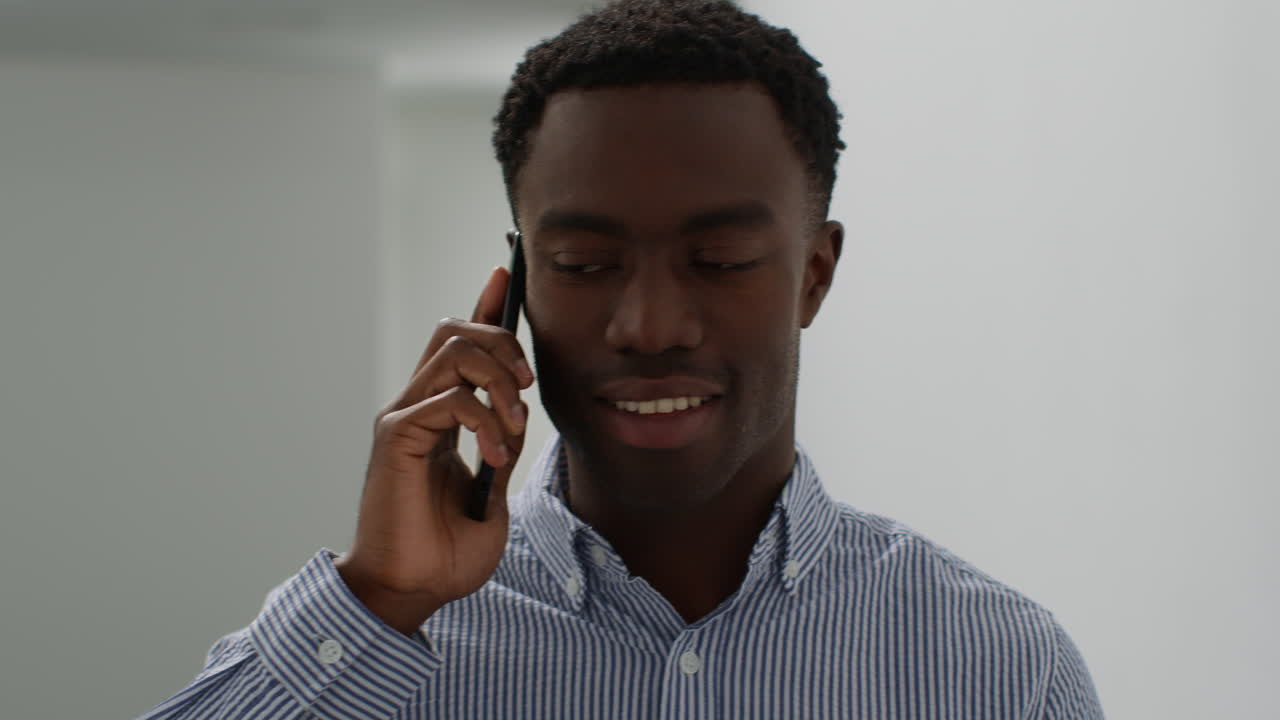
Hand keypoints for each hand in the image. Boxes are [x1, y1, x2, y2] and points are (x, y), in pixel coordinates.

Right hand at [336, 267, 533, 634]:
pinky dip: (483, 420)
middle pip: (456, 329)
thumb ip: (502, 443)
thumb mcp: (492, 488)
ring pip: (453, 350)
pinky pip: (449, 398)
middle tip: (526, 390)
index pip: (459, 344)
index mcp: (438, 413)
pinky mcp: (396, 436)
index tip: (505, 276)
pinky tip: (494, 457)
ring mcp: (402, 416)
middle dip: (504, 344)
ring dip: (498, 380)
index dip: (483, 306)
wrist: (413, 589)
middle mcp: (415, 405)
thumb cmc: (447, 549)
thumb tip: (519, 410)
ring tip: (512, 426)